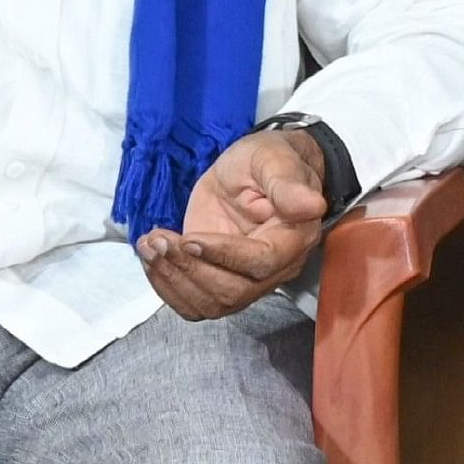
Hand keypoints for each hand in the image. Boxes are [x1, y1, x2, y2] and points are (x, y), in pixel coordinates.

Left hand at [137, 127, 332, 320]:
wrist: (256, 171)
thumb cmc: (270, 160)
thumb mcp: (275, 160)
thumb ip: (288, 184)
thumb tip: (313, 205)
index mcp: (293, 238)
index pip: (261, 262)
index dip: (224, 256)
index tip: (191, 239)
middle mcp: (275, 268)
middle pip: (233, 292)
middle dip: (189, 269)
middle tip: (159, 240)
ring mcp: (246, 279)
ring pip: (211, 304)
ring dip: (173, 280)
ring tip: (150, 244)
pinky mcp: (219, 279)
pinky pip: (194, 304)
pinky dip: (167, 288)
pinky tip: (151, 259)